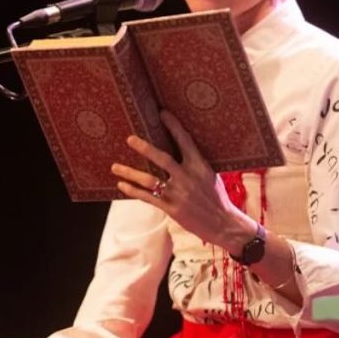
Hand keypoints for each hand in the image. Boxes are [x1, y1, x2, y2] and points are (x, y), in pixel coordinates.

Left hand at [111, 110, 254, 252]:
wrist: (223, 224)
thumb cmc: (216, 198)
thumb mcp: (210, 176)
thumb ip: (196, 163)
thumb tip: (182, 148)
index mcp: (200, 166)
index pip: (185, 141)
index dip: (174, 126)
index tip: (162, 113)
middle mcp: (188, 178)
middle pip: (162, 159)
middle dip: (144, 148)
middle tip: (129, 139)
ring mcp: (179, 194)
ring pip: (149, 180)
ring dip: (130, 172)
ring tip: (114, 167)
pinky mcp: (172, 208)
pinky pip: (148, 197)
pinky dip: (133, 191)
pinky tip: (122, 185)